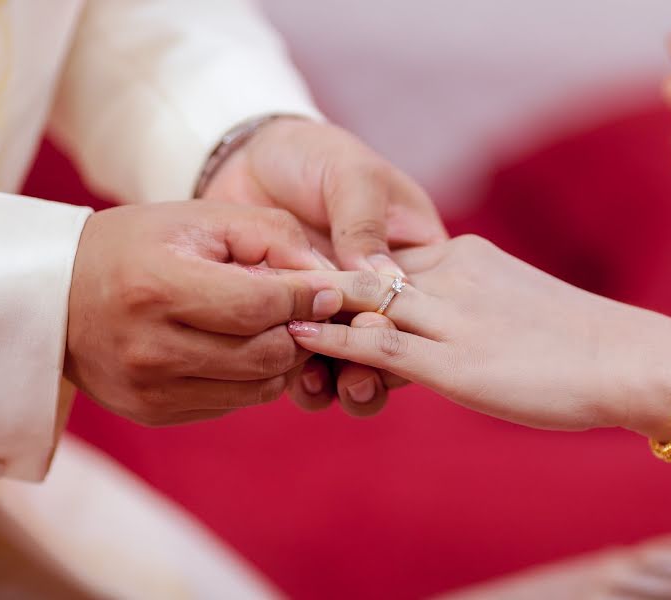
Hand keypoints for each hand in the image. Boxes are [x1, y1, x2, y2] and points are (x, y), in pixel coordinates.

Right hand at [64, 201, 341, 425]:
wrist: (56, 294)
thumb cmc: (136, 245)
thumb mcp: (199, 219)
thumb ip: (271, 237)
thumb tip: (327, 282)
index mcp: (157, 288)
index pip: (260, 308)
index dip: (306, 299)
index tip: (328, 289)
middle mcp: (150, 348)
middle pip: (267, 356)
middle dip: (300, 332)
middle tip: (304, 311)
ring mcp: (150, 390)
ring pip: (260, 388)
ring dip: (282, 358)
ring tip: (273, 327)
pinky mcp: (154, 412)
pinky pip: (234, 403)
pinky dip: (252, 378)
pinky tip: (237, 348)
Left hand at [202, 117, 447, 415]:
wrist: (248, 158)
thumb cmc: (314, 156)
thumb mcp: (350, 176)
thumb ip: (363, 223)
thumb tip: (381, 276)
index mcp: (412, 259)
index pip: (422, 307)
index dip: (403, 327)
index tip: (372, 327)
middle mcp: (380, 297)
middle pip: (394, 350)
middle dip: (375, 371)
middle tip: (351, 375)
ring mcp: (338, 316)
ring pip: (354, 369)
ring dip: (341, 384)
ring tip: (319, 384)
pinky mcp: (298, 326)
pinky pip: (307, 367)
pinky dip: (300, 379)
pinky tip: (283, 373)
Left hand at [283, 235, 670, 438]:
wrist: (630, 360)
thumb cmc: (580, 339)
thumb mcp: (514, 301)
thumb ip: (470, 299)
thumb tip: (439, 318)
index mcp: (465, 254)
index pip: (386, 256)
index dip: (344, 268)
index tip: (306, 279)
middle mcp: (451, 273)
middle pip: (364, 271)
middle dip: (317, 282)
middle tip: (268, 291)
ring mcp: (450, 316)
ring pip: (362, 303)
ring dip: (314, 310)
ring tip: (267, 318)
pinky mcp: (453, 361)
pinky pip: (377, 344)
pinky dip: (330, 339)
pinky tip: (296, 338)